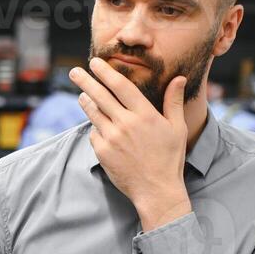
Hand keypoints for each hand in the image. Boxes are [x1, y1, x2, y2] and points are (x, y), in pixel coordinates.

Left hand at [71, 58, 192, 230]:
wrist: (156, 190)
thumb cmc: (170, 158)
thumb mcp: (177, 128)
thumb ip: (174, 101)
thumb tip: (179, 78)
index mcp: (144, 114)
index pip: (120, 86)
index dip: (105, 72)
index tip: (95, 63)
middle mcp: (125, 124)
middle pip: (100, 96)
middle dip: (85, 81)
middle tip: (74, 71)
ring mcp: (111, 138)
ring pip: (93, 113)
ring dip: (85, 101)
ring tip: (81, 94)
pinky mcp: (102, 152)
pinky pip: (94, 133)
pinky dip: (95, 127)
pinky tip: (98, 126)